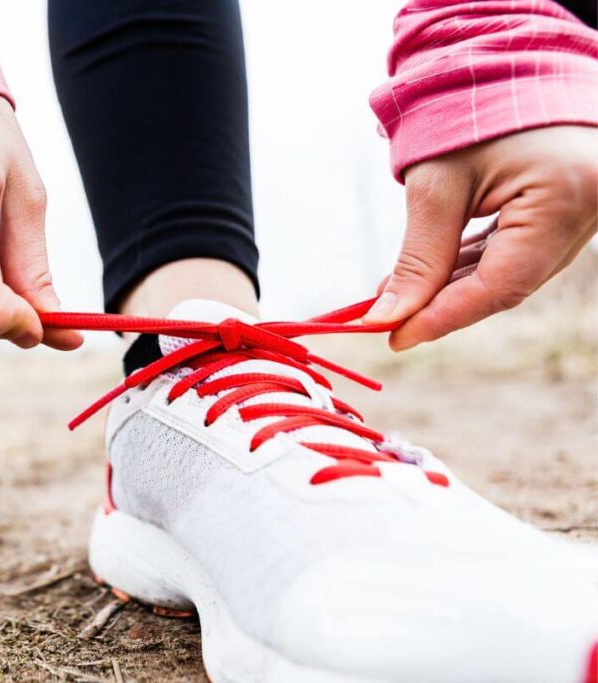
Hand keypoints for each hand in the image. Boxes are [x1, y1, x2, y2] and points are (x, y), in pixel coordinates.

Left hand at [364, 126, 597, 349]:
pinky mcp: (562, 214)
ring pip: (508, 274)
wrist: (505, 68)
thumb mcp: (437, 185)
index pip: (500, 284)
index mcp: (565, 199)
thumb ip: (419, 256)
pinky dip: (469, 268)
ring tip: (395, 294)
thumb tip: (389, 316)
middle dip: (442, 306)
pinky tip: (426, 277)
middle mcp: (586, 215)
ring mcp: (580, 216)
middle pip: (507, 285)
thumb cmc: (469, 114)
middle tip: (386, 319)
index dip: (443, 317)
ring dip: (450, 289)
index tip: (393, 337)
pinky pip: (514, 254)